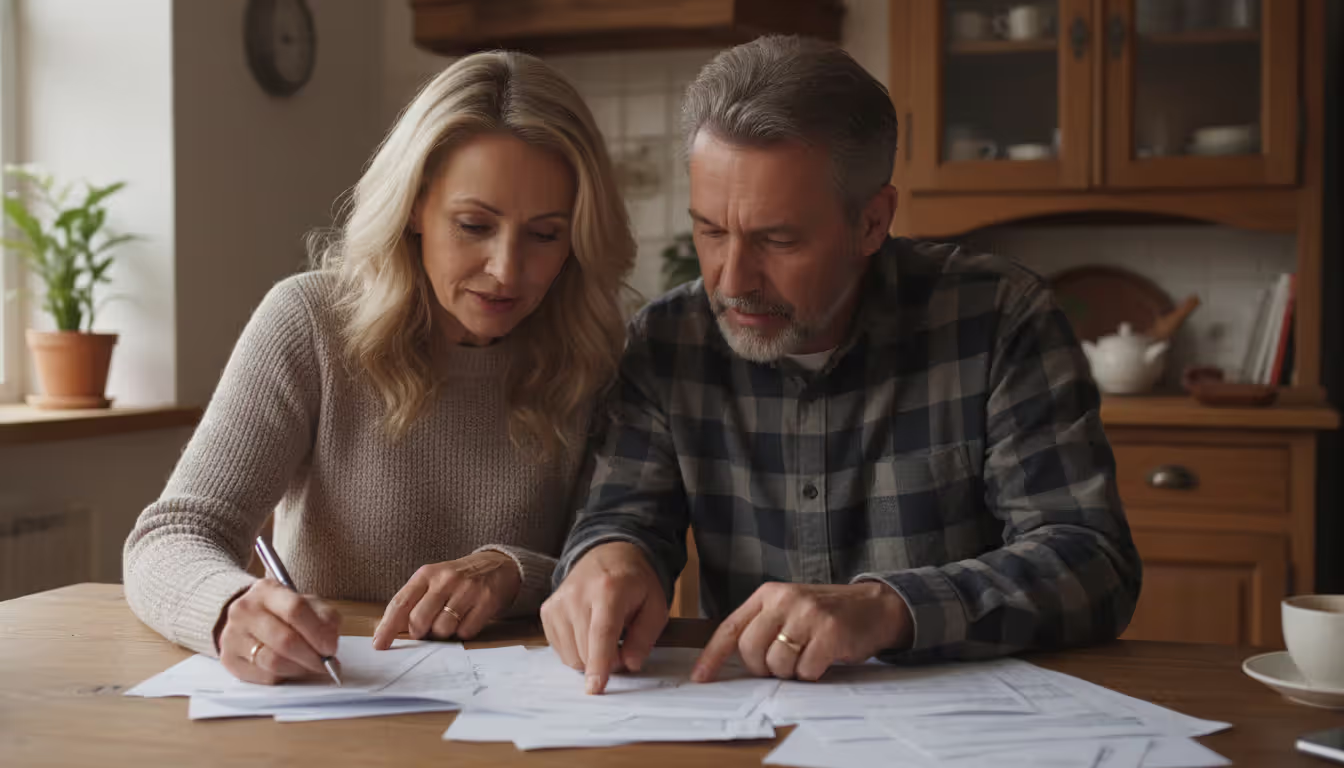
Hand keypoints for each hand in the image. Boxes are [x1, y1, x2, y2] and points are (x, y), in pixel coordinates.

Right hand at [215, 578, 341, 684]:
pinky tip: (291, 668)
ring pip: (273, 662)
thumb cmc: (283, 612)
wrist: (247, 618)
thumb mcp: (307, 603)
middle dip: (311, 657)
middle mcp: (245, 610)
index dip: (318, 633)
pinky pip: (264, 676)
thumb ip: (325, 617)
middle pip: (284, 640)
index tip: (330, 647)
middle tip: (326, 664)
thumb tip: (330, 641)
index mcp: (266, 590)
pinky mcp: (230, 659)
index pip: (295, 610)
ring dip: (299, 669)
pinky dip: (284, 677)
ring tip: (310, 666)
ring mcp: (233, 636)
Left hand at [372, 551, 521, 648]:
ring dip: (443, 633)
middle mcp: (446, 579)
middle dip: (420, 632)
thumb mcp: (433, 581)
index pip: (401, 603)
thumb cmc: (459, 578)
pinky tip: (467, 619)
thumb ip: (413, 601)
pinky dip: (463, 632)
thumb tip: (390, 630)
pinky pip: (466, 632)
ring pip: (443, 629)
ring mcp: (468, 590)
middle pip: (419, 620)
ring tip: (450, 621)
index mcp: (427, 574)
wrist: (499, 566)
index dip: (387, 627)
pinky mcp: (486, 601)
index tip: (379, 645)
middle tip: (427, 630)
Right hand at [539, 541, 667, 694]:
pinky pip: (560, 649)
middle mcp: (577, 594)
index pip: (601, 632)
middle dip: (606, 662)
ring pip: (571, 655)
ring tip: (605, 636)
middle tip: (622, 646)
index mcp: (609, 590)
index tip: (595, 688)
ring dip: (590, 658)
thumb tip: (630, 665)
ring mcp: (558, 602)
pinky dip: (576, 650)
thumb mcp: (656, 605)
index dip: (600, 663)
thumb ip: (645, 637)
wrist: (608, 554)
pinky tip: (588, 632)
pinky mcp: (547, 610)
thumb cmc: (634, 583)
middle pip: (585, 650)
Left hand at [691, 581, 912, 682]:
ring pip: (777, 664)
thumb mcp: (789, 608)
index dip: (712, 655)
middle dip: (763, 668)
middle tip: (781, 665)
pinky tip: (823, 659)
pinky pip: (806, 670)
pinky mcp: (829, 632)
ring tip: (806, 657)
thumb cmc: (826, 613)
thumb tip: (731, 661)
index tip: (701, 677)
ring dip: (790, 672)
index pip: (731, 627)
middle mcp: (784, 599)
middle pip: (750, 650)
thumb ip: (762, 626)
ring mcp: (807, 614)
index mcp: (768, 593)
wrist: (873, 606)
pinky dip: (812, 674)